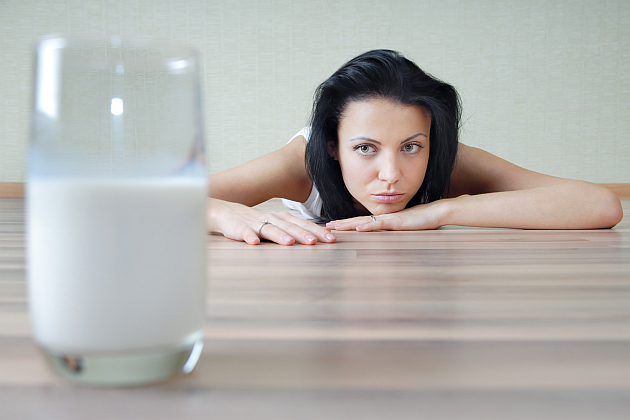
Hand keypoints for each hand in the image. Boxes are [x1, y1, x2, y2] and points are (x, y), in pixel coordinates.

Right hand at [207, 198, 335, 245]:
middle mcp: (271, 219)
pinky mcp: (239, 229)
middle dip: (302, 234)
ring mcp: (255, 224)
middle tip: (315, 242)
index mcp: (282, 218)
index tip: (331, 239)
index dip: (317, 231)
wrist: (227, 213)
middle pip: (289, 227)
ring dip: (279, 236)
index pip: (303, 224)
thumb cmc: (257, 222)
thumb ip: (294, 230)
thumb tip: (318, 237)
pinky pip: (244, 233)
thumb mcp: (278, 224)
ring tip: (289, 243)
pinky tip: (254, 243)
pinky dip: (249, 237)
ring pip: (269, 230)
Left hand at [325, 199, 451, 231]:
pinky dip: (368, 226)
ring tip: (335, 227)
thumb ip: (394, 229)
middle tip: (326, 226)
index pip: (362, 221)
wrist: (437, 212)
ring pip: (364, 221)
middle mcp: (383, 218)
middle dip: (342, 223)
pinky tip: (358, 228)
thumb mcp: (404, 227)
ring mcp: (389, 219)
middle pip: (358, 220)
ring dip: (349, 224)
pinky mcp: (397, 222)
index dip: (347, 223)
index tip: (334, 225)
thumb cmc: (423, 220)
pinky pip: (380, 224)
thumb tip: (385, 234)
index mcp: (384, 220)